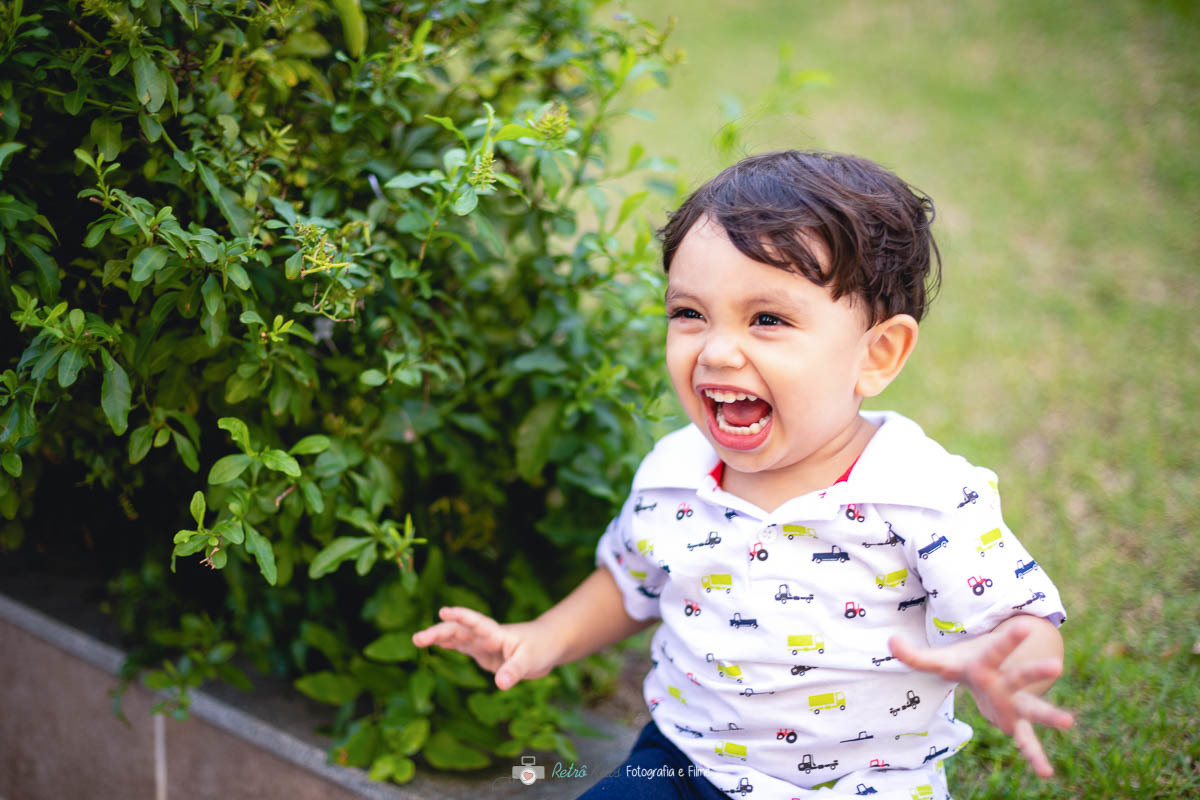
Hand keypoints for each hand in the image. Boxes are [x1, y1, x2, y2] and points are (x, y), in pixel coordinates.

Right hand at [411, 606, 556, 690]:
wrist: (548, 646)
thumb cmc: (541, 648)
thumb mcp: (530, 661)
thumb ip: (514, 671)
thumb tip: (500, 684)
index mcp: (497, 633)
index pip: (476, 622)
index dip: (461, 617)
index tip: (444, 612)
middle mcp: (486, 637)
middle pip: (459, 631)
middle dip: (439, 632)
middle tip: (417, 638)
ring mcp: (483, 645)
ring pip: (457, 638)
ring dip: (439, 637)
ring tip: (417, 640)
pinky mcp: (484, 654)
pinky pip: (463, 648)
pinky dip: (449, 645)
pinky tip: (436, 645)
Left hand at [889, 616, 1074, 776]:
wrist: (989, 672)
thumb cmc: (963, 663)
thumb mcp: (939, 659)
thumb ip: (915, 655)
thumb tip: (890, 642)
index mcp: (986, 664)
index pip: (995, 649)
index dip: (1007, 638)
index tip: (1024, 625)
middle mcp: (1005, 682)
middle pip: (1019, 676)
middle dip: (1035, 672)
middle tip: (1056, 666)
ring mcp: (1013, 703)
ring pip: (1032, 708)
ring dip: (1048, 715)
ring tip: (1069, 722)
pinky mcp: (1013, 721)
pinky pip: (1026, 739)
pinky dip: (1034, 755)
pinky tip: (1046, 773)